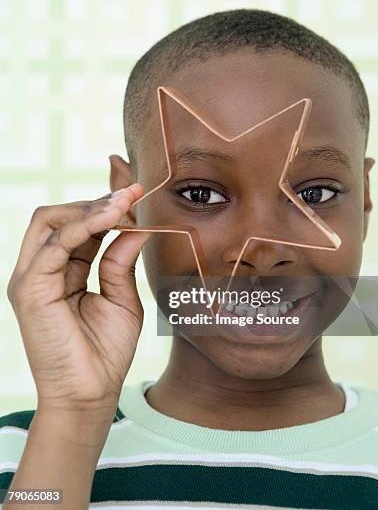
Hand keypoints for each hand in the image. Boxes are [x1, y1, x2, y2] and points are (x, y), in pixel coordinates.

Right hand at [7, 184, 150, 414]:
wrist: (92, 395)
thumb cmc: (105, 352)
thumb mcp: (121, 297)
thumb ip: (121, 260)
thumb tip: (138, 225)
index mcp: (62, 272)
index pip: (78, 226)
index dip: (105, 207)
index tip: (135, 192)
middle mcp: (41, 270)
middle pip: (57, 216)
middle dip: (95, 201)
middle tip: (131, 195)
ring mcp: (31, 278)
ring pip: (50, 221)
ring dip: (90, 208)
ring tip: (124, 203)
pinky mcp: (30, 289)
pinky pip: (54, 244)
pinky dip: (83, 225)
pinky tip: (112, 217)